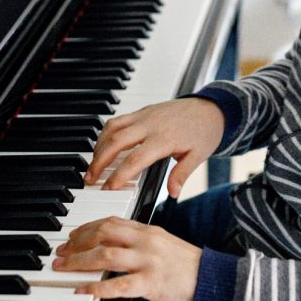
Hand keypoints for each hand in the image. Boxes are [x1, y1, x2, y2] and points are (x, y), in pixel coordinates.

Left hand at [52, 216, 200, 300]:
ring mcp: (149, 261)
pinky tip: (82, 291)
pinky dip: (96, 288)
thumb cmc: (190, 269)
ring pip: (106, 254)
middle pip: (104, 232)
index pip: (112, 220)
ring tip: (63, 267)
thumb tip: (114, 247)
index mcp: (150, 231)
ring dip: (79, 261)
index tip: (72, 236)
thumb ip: (141, 244)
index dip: (87, 227)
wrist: (215, 283)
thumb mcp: (165, 247)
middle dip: (77, 242)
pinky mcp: (152, 283)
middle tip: (61, 252)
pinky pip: (118, 285)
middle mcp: (147, 241)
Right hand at [87, 98, 224, 197]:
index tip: (107, 189)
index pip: (135, 159)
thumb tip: (172, 193)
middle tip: (89, 180)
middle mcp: (151, 124)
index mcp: (165, 139)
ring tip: (92, 166)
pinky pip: (118, 119)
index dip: (119, 175)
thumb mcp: (199, 156)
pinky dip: (105, 133)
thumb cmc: (205, 132)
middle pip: (116, 142)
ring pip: (113, 128)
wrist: (211, 107)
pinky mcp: (143, 110)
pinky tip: (102, 146)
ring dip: (98, 147)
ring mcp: (145, 115)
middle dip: (99, 162)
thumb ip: (182, 174)